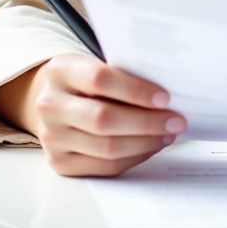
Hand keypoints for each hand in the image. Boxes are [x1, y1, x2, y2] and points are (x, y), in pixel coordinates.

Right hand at [0, 53, 186, 175]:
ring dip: (145, 142)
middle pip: (103, 119)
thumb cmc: (89, 77)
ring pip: (106, 147)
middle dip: (147, 122)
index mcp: (60, 70)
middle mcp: (50, 105)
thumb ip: (125, 70)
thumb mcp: (98, 61)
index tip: (165, 97)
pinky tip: (150, 146)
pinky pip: (104, 166)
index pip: (101, 80)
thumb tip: (168, 91)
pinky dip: (133, 157)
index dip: (135, 90)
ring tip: (168, 134)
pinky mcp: (60, 162)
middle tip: (176, 120)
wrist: (57, 98)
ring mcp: (51, 137)